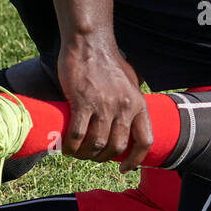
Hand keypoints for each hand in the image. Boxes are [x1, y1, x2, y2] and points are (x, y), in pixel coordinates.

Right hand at [57, 34, 152, 171]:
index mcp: (139, 104)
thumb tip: (129, 124)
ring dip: (86, 154)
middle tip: (91, 156)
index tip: (125, 168)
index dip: (136, 160)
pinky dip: (71, 146)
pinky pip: (77, 134)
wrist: (90, 42)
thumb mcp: (131, 83)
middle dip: (103, 158)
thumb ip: (131, 103)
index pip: (144, 141)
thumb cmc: (108, 61)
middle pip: (117, 147)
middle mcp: (124, 107)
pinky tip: (66, 148)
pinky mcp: (83, 102)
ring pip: (97, 144)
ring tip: (77, 153)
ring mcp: (104, 105)